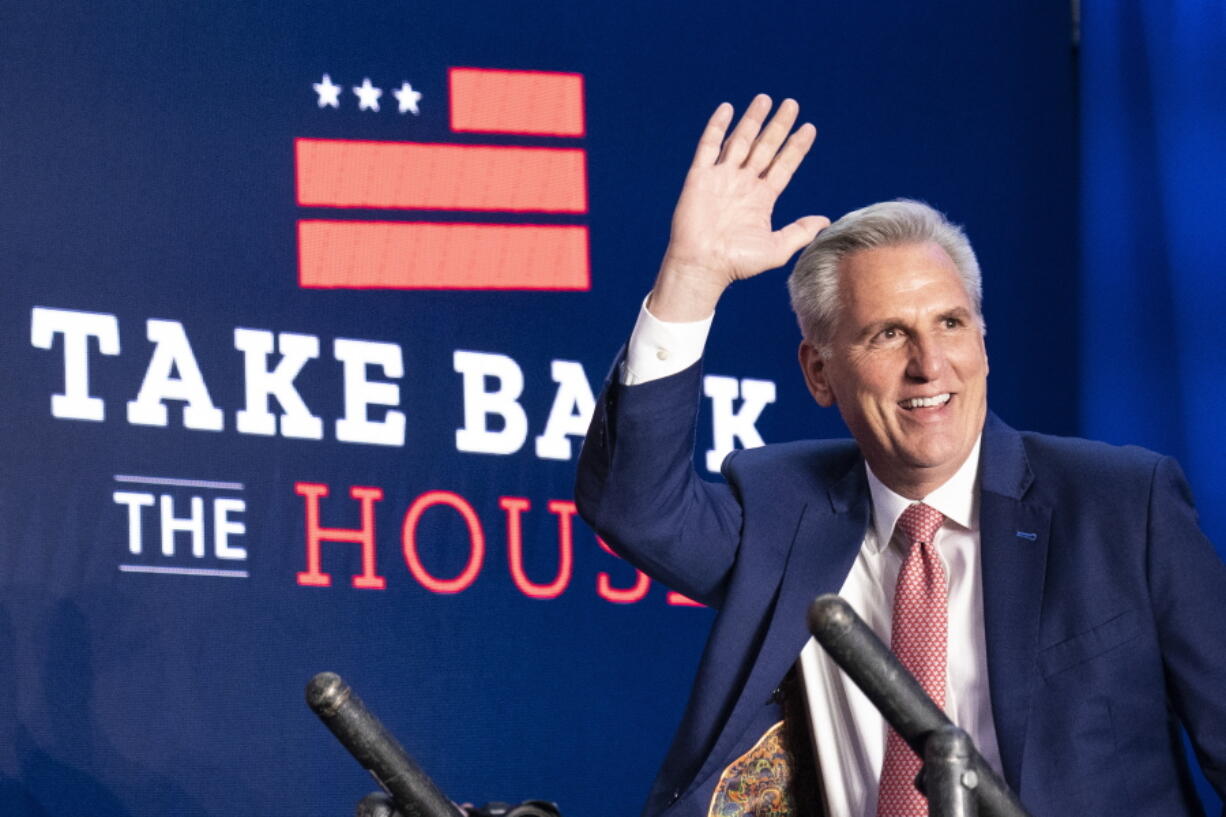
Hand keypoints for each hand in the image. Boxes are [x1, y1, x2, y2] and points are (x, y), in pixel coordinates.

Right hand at [647, 94, 828, 321]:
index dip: (796, 147)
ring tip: (765, 99)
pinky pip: (709, 146)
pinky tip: (727, 108)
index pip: (783, 165)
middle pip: (764, 147)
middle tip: (792, 104)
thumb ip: (800, 232)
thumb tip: (826, 220)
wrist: (703, 265)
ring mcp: (722, 178)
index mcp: (761, 199)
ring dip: (752, 120)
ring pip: (740, 141)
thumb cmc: (737, 263)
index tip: (809, 128)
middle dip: (778, 126)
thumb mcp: (777, 249)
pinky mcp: (700, 177)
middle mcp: (743, 184)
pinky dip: (717, 127)